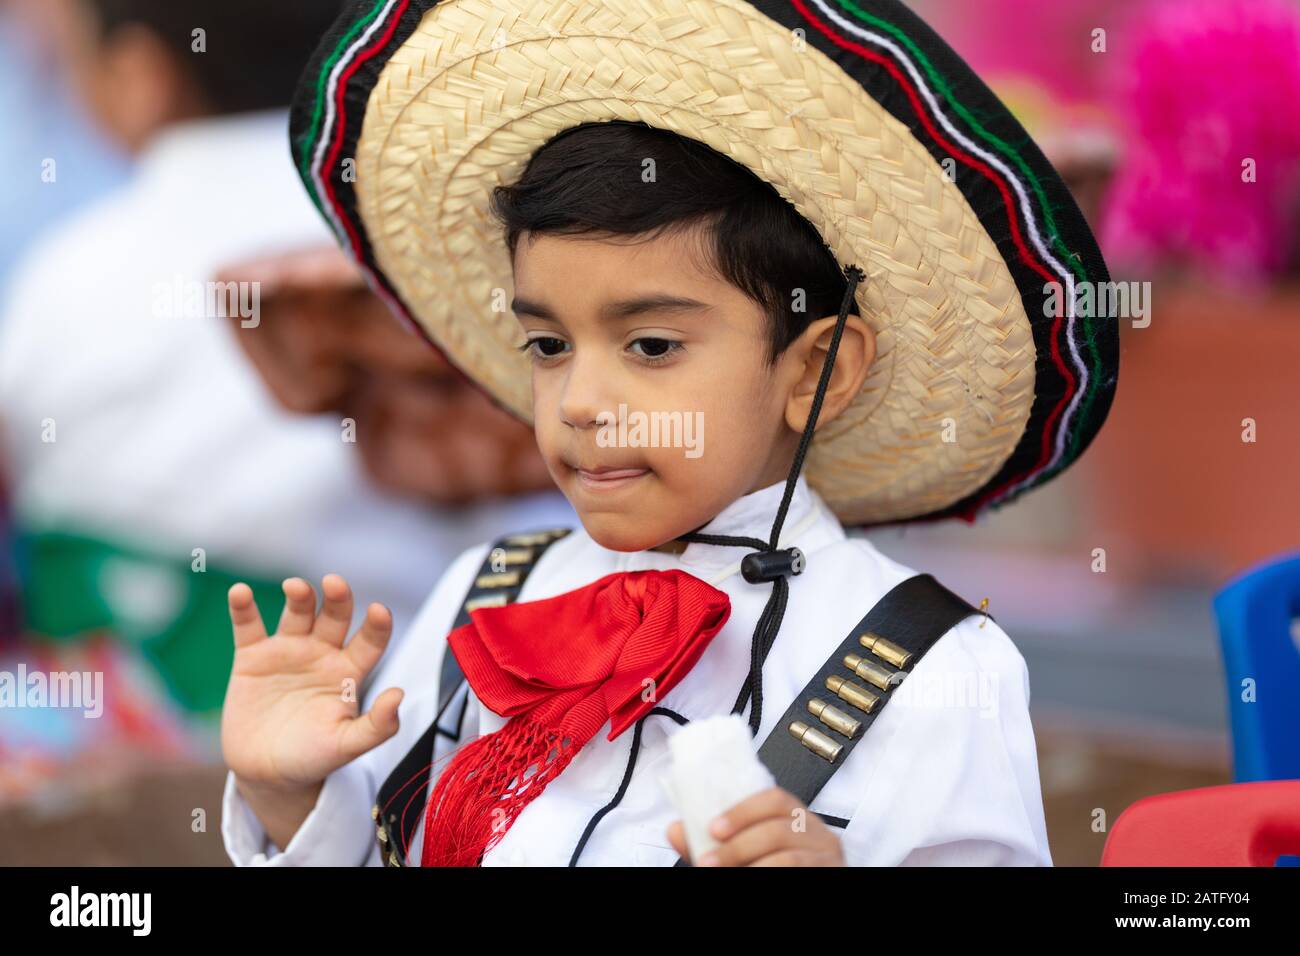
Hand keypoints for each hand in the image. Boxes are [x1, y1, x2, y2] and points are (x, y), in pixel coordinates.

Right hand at [221, 574, 402, 792]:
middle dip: (337, 598)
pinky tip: (240, 592)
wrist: (266, 774)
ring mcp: (288, 651)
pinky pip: (248, 626)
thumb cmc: (313, 758)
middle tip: (334, 583)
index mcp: (349, 671)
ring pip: (297, 613)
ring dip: (298, 596)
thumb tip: (399, 695)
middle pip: (334, 616)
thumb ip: (376, 726)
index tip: (379, 610)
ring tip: (295, 587)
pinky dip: (243, 608)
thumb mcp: (346, 746)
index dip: (377, 624)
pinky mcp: (252, 657)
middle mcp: (322, 653)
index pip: (371, 640)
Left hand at [666, 786, 845, 866]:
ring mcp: (826, 855)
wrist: (799, 880)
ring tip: (725, 873)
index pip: (773, 798)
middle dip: (737, 847)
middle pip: (777, 829)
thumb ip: (710, 843)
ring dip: (751, 866)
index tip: (713, 827)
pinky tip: (752, 877)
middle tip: (709, 862)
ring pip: (788, 857)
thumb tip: (675, 829)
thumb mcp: (743, 852)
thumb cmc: (773, 864)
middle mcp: (815, 831)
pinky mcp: (831, 873)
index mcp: (793, 815)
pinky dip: (770, 874)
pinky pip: (800, 873)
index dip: (741, 811)